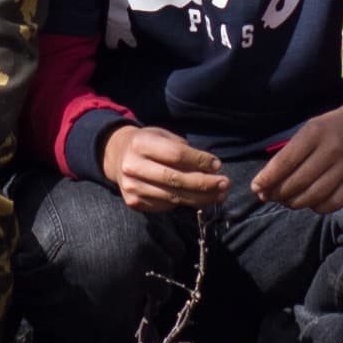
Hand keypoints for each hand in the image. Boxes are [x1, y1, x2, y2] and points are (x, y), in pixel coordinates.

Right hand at [101, 123, 231, 213]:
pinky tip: (200, 200)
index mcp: (141, 144)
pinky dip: (185, 204)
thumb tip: (211, 168)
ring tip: (220, 195)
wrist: (117, 157)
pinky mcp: (134, 203)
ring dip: (201, 198)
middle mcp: (133, 166)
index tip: (218, 165)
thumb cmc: (148, 144)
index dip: (200, 161)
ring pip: (173, 197)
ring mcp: (132, 187)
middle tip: (225, 184)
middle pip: (176, 179)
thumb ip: (183, 150)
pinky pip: (165, 206)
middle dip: (205, 184)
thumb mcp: (163, 136)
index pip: (176, 155)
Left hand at [252, 101, 342, 213]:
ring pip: (314, 196)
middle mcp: (332, 150)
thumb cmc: (328, 129)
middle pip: (299, 182)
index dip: (268, 178)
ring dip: (294, 203)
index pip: (286, 161)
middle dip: (278, 193)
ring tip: (285, 200)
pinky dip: (316, 208)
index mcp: (315, 133)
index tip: (256, 187)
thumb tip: (265, 183)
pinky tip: (309, 202)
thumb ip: (288, 153)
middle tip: (268, 196)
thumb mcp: (307, 130)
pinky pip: (333, 203)